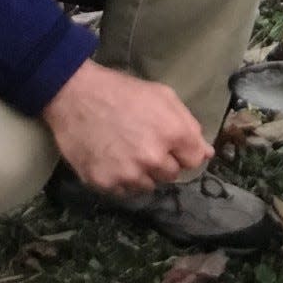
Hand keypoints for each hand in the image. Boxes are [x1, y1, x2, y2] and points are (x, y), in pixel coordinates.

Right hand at [42, 59, 213, 195]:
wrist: (76, 95)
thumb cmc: (122, 91)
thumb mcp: (162, 95)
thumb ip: (189, 124)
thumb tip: (207, 153)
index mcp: (173, 133)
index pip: (195, 161)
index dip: (184, 151)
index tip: (172, 144)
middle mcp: (154, 159)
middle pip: (171, 175)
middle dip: (163, 162)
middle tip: (144, 143)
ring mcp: (129, 174)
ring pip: (148, 186)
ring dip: (142, 173)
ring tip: (126, 150)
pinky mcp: (106, 184)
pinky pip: (124, 191)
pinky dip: (121, 179)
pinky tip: (112, 158)